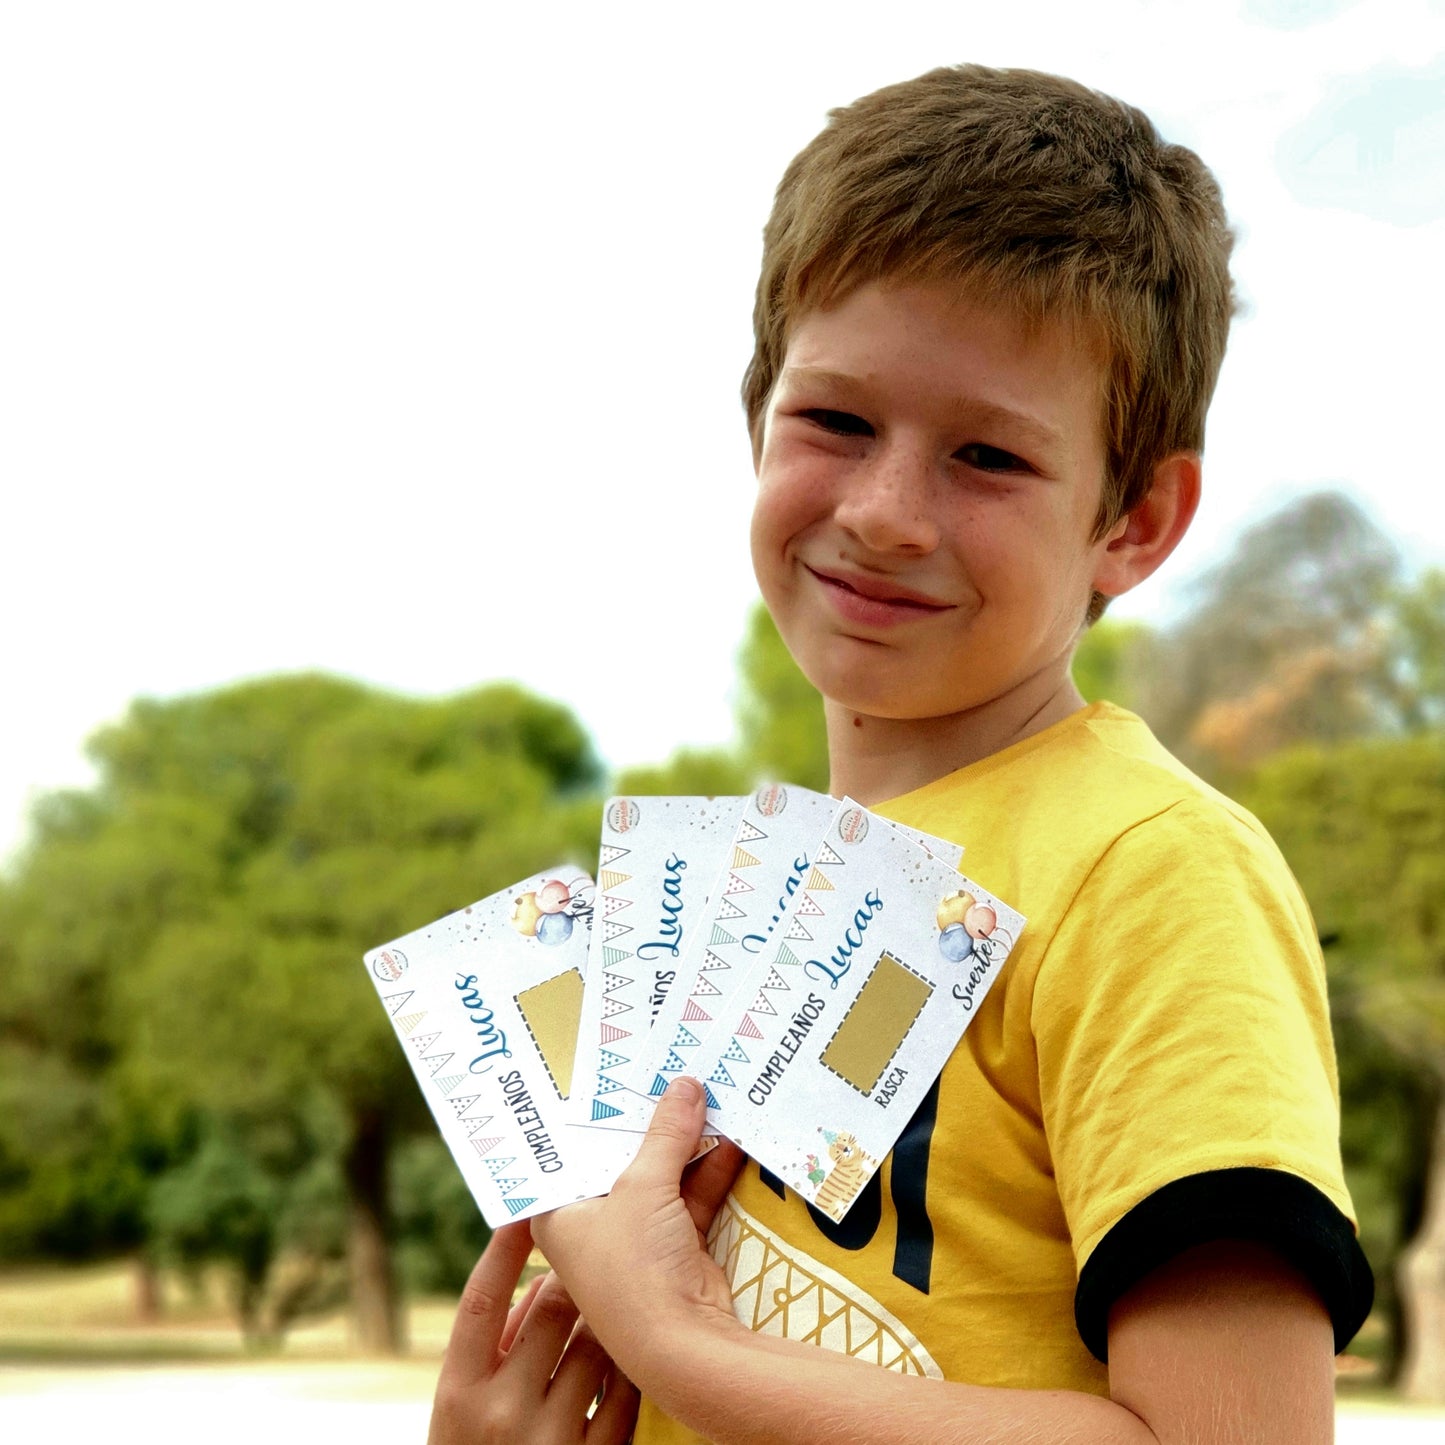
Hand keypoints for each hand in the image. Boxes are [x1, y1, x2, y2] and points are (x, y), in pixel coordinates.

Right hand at [428, 1220, 637, 1444]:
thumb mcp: (463, 1409)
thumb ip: (495, 1346)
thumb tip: (540, 1282)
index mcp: (457, 1394)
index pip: (481, 1301)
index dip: (503, 1250)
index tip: (525, 1208)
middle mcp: (501, 1414)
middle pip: (554, 1309)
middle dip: (576, 1276)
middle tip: (590, 1257)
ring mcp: (549, 1441)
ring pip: (599, 1343)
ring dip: (610, 1316)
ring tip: (616, 1303)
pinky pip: (626, 1393)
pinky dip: (630, 1365)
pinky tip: (632, 1353)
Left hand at [531, 1077, 746, 1391]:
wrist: (682, 1346)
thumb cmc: (633, 1264)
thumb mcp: (643, 1185)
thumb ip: (666, 1133)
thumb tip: (685, 1084)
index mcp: (560, 1214)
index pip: (571, 1151)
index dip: (591, 1113)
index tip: (611, 1072)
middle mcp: (593, 1225)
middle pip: (620, 1159)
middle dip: (648, 1122)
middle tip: (667, 1072)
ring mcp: (636, 1238)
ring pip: (661, 1175)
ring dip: (686, 1142)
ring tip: (708, 1094)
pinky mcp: (676, 1248)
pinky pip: (690, 1196)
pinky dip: (709, 1170)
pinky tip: (731, 1136)